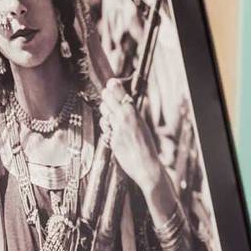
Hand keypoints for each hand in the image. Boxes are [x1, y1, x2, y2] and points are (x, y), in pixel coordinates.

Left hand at [99, 79, 164, 194]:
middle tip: (110, 102)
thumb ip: (131, 113)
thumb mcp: (141, 125)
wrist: (147, 165)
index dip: (112, 86)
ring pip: (103, 111)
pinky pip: (104, 127)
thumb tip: (121, 101)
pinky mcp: (111, 138)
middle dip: (106, 98)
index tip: (111, 85)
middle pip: (106, 96)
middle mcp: (123, 117)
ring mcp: (116, 127)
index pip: (116, 89)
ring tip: (114, 119)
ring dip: (106, 113)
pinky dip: (107, 128)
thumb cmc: (146, 146)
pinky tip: (114, 133)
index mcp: (133, 111)